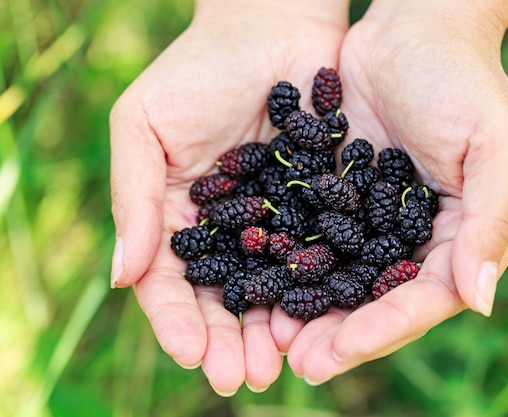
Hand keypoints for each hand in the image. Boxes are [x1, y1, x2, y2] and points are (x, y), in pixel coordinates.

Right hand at [109, 0, 348, 394]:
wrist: (271, 25)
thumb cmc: (198, 69)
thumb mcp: (144, 126)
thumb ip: (133, 200)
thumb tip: (121, 278)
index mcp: (178, 215)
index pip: (173, 280)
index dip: (177, 320)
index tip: (190, 353)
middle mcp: (228, 228)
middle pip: (225, 297)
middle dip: (229, 340)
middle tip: (241, 379)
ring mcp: (276, 221)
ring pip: (272, 288)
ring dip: (272, 330)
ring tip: (280, 366)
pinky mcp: (321, 207)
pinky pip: (320, 255)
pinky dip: (316, 289)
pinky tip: (319, 319)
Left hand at [272, 0, 507, 383]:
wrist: (415, 29)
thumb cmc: (464, 80)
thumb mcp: (496, 145)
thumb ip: (491, 223)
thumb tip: (478, 301)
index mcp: (465, 235)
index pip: (426, 299)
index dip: (383, 328)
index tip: (337, 352)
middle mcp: (422, 237)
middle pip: (381, 299)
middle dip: (341, 333)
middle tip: (299, 364)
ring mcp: (378, 219)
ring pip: (345, 277)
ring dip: (312, 309)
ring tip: (273, 338)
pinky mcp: (344, 196)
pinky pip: (317, 239)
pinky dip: (294, 264)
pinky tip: (263, 284)